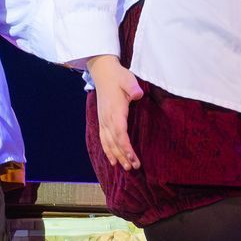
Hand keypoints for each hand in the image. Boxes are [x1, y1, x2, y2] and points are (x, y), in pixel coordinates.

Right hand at [89, 54, 143, 171]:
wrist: (103, 73)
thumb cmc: (118, 77)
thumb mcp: (128, 79)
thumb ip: (132, 87)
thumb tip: (137, 94)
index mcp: (115, 111)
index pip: (120, 133)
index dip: (125, 146)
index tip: (132, 157)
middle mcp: (107, 119)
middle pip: (114, 142)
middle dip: (123, 156)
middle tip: (133, 167)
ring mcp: (103, 121)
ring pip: (108, 143)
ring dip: (116, 156)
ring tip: (125, 168)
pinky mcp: (102, 121)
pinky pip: (103, 140)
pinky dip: (107, 151)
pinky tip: (112, 160)